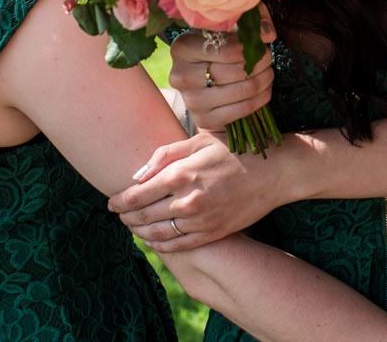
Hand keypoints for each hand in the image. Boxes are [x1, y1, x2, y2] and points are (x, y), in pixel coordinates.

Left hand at [107, 131, 286, 252]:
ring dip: (140, 232)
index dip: (119, 201)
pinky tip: (153, 239)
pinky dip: (160, 245)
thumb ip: (165, 155)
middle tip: (119, 214)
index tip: (112, 201)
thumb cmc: (236, 150)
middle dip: (126, 217)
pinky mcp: (213, 233)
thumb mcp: (200, 140)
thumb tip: (137, 176)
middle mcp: (188, 200)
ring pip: (157, 234)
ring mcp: (201, 220)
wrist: (274, 172)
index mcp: (182, 174)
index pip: (137, 195)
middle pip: (143, 216)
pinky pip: (178, 246)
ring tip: (133, 226)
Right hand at [169, 6, 276, 130]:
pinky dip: (261, 98)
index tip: (263, 44)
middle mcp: (181, 76)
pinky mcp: (204, 120)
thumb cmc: (215, 49)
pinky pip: (243, 109)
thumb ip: (249, 22)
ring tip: (268, 72)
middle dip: (260, 63)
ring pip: (242, 90)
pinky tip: (264, 89)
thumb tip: (267, 33)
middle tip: (267, 58)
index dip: (249, 47)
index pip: (224, 49)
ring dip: (263, 80)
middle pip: (235, 71)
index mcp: (182, 48)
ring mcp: (191, 101)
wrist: (201, 82)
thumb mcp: (226, 28)